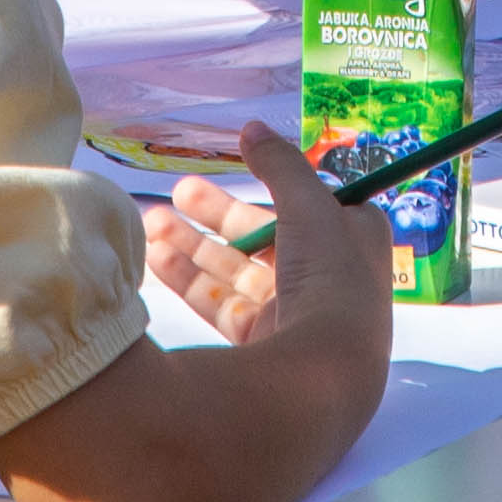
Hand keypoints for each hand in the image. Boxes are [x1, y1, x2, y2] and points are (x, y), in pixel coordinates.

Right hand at [148, 129, 389, 337]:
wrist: (326, 374)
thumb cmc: (331, 279)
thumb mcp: (310, 205)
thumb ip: (279, 164)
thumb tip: (252, 127)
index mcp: (352, 242)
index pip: (312, 207)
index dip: (276, 186)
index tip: (240, 166)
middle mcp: (325, 279)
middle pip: (264, 238)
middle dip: (219, 214)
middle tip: (178, 191)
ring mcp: (290, 316)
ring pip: (236, 272)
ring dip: (194, 245)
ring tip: (149, 221)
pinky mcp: (260, 346)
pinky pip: (221, 306)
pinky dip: (190, 283)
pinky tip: (155, 260)